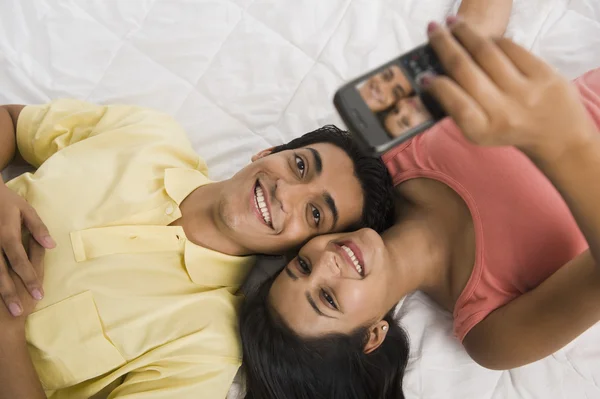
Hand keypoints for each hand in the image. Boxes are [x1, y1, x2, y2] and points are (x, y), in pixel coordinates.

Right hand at [0, 184, 52, 315]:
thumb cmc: (6, 201)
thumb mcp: (25, 211)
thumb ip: (38, 228)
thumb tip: (52, 246)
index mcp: (7, 235)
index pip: (20, 261)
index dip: (29, 278)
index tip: (39, 295)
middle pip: (1, 273)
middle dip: (9, 294)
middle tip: (18, 312)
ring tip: (6, 312)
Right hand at [423, 17, 596, 159]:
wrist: (557, 135)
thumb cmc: (508, 130)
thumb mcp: (479, 131)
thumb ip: (458, 108)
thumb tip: (432, 78)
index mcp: (483, 130)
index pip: (453, 102)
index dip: (436, 86)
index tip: (424, 74)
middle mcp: (503, 112)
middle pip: (465, 70)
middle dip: (444, 46)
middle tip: (432, 30)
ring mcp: (525, 92)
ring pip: (487, 53)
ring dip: (465, 34)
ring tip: (452, 24)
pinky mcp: (544, 75)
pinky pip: (511, 48)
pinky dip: (493, 40)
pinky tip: (482, 37)